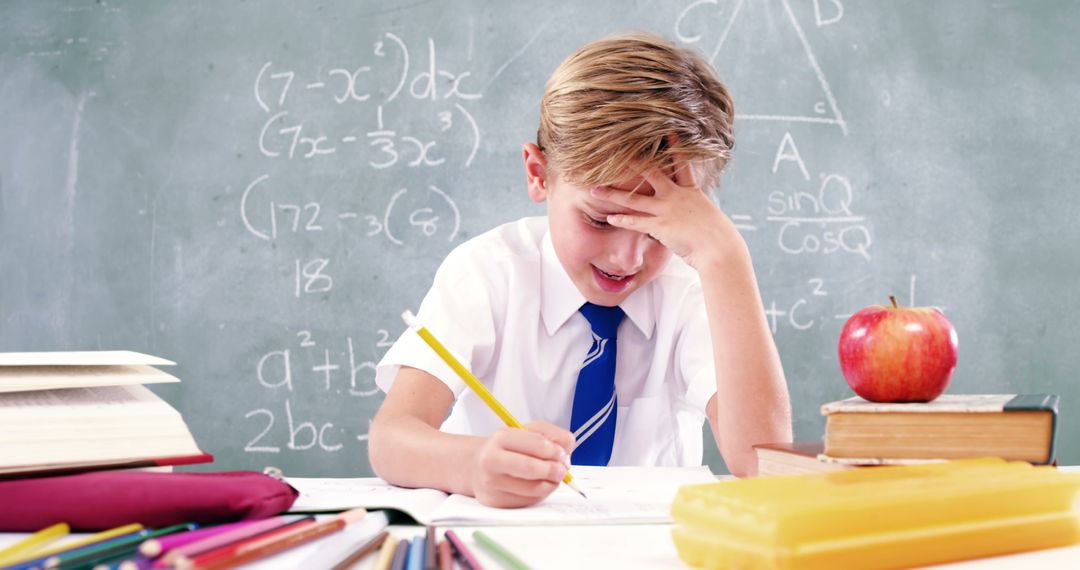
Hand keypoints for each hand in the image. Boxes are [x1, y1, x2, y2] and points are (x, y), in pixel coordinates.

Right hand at [470, 421, 573, 507]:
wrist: (478, 466)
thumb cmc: (509, 448)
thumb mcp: (528, 432)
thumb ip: (553, 436)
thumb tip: (565, 456)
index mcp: (502, 437)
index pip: (536, 443)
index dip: (555, 450)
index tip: (562, 454)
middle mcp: (492, 459)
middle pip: (531, 468)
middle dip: (553, 470)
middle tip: (562, 470)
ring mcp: (492, 482)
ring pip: (533, 489)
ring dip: (551, 484)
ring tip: (553, 478)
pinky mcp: (496, 501)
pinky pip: (528, 501)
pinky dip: (540, 494)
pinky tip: (538, 486)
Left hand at [591, 159, 744, 271]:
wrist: (719, 248)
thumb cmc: (718, 237)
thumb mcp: (709, 216)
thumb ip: (697, 211)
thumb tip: (695, 214)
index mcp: (691, 191)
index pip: (682, 164)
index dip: (676, 147)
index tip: (668, 131)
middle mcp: (677, 196)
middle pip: (651, 174)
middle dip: (633, 163)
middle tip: (616, 152)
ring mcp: (667, 210)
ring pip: (634, 199)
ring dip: (613, 195)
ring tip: (594, 191)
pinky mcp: (661, 226)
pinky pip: (637, 222)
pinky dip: (623, 220)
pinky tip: (609, 218)